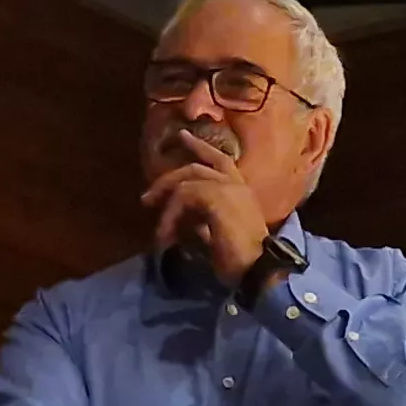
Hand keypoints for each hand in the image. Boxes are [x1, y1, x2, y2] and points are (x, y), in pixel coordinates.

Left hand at [142, 133, 269, 283]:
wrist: (258, 270)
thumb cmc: (242, 260)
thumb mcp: (219, 236)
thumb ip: (205, 223)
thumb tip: (189, 223)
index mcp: (241, 191)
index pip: (220, 159)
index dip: (200, 146)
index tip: (182, 135)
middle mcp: (237, 184)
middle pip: (196, 168)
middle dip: (168, 180)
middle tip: (147, 198)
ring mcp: (229, 188)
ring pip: (187, 182)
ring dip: (168, 207)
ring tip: (160, 231)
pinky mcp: (218, 198)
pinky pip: (184, 196)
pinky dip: (171, 216)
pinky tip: (167, 234)